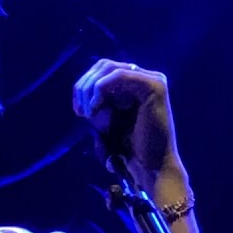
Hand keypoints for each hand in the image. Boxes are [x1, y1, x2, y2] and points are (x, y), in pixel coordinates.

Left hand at [73, 58, 183, 184]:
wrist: (151, 167)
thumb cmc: (128, 148)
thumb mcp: (106, 119)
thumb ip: (98, 99)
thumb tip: (81, 85)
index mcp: (137, 83)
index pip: (102, 70)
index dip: (84, 86)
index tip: (78, 111)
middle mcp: (147, 77)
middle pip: (104, 65)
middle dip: (84, 86)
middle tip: (79, 111)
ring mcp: (153, 79)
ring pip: (108, 68)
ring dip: (90, 89)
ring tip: (87, 113)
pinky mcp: (154, 86)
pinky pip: (119, 75)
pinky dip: (100, 89)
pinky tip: (94, 109)